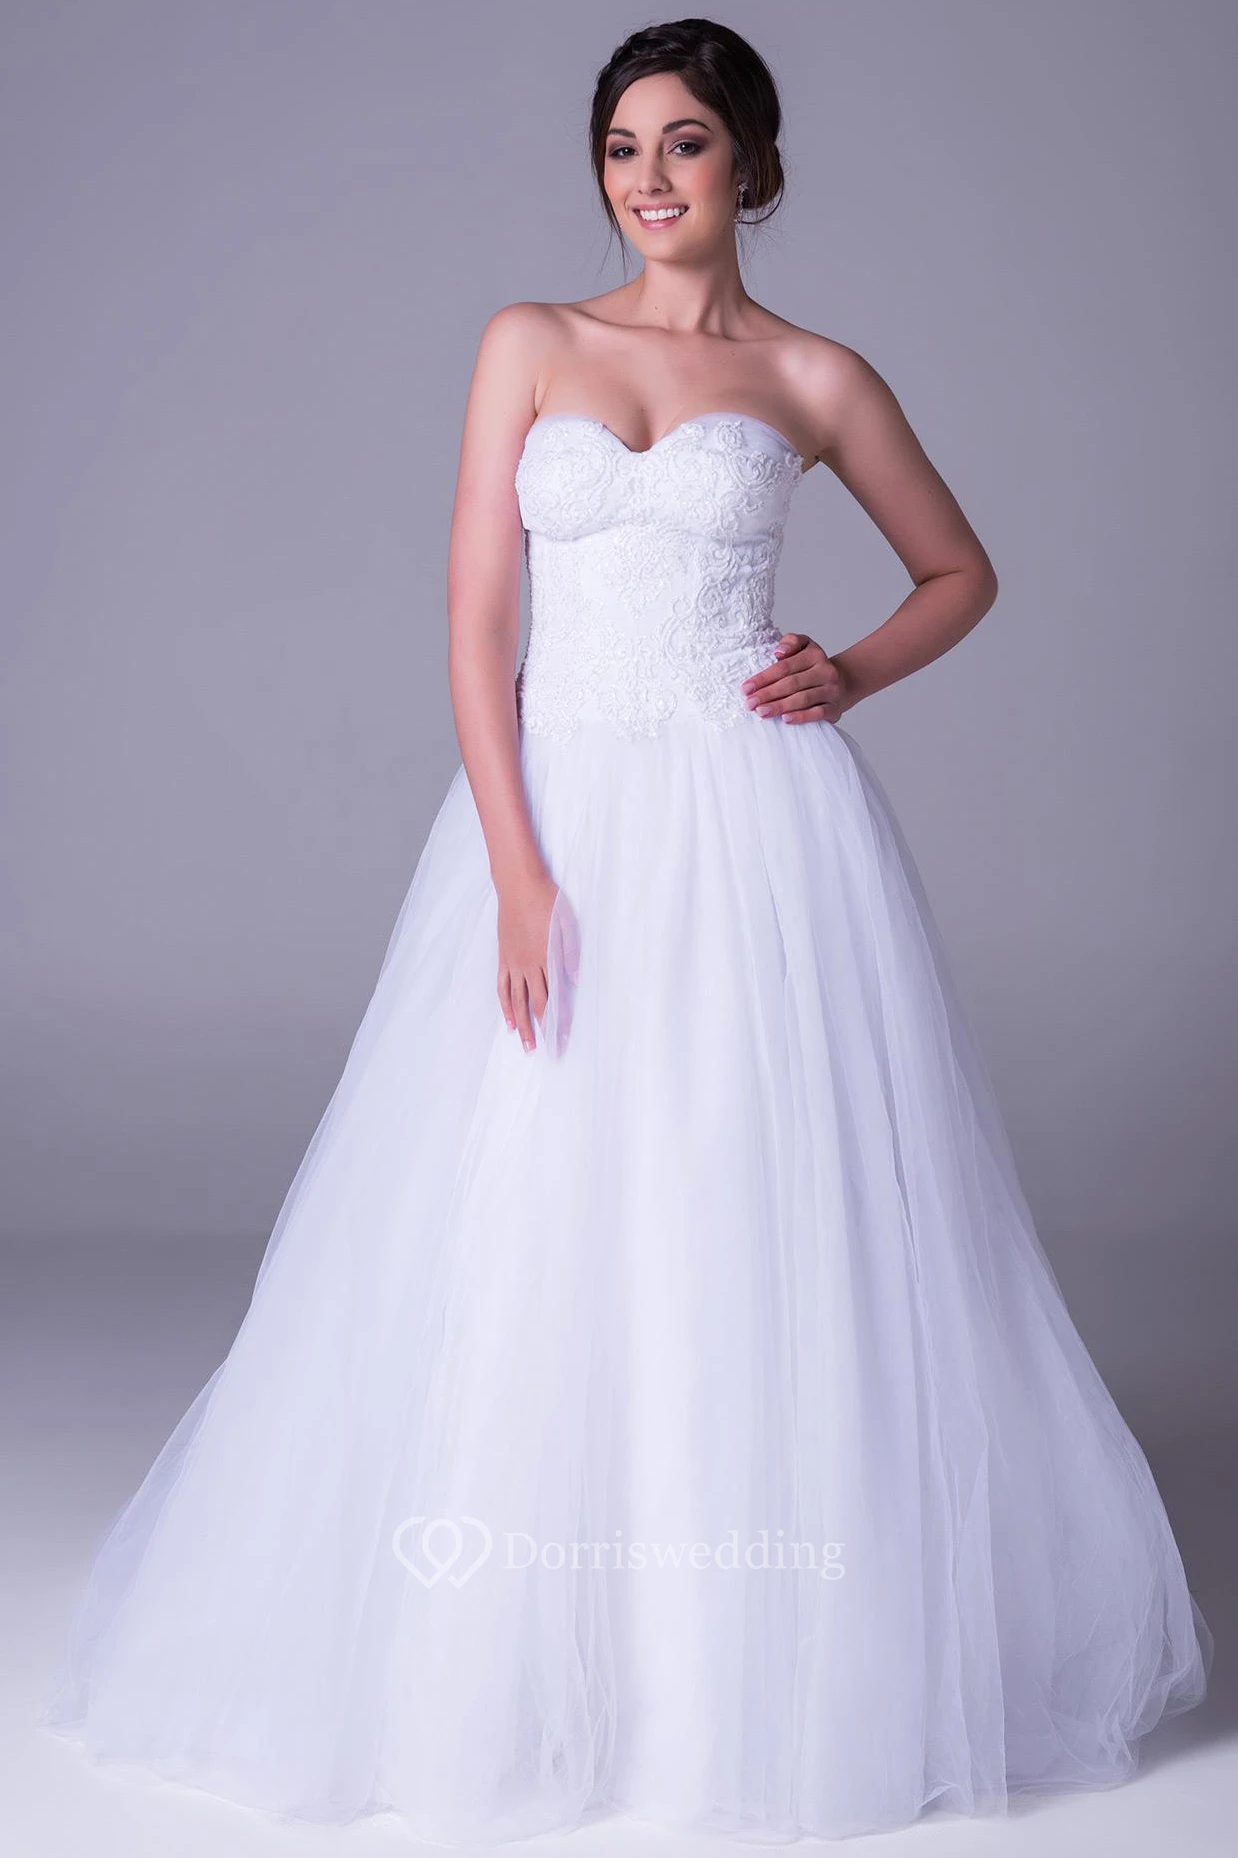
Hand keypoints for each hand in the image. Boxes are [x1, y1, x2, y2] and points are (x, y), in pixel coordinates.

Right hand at [496, 869, 559, 1051]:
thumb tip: (576, 980)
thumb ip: (571, 953)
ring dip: (522, 1024)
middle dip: (542, 1029)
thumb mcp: (567, 923)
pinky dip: (505, 1006)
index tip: (563, 1037)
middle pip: (534, 1004)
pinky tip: (508, 1021)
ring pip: (516, 1000)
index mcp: (546, 957)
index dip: (558, 1018)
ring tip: (526, 1045)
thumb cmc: (547, 900)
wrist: (518, 884)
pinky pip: (502, 987)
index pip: (553, 996)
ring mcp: (513, 962)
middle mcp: (527, 965)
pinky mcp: (503, 957)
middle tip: (547, 1050)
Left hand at [741, 633, 852, 722]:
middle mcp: (825, 671)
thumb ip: (790, 642)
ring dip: (780, 706)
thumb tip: (778, 652)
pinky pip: (818, 713)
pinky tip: (785, 720)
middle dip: (768, 694)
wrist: (844, 681)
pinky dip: (801, 717)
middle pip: (792, 684)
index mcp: (814, 655)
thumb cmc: (813, 666)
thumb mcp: (804, 647)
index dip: (764, 678)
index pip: (785, 667)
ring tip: (762, 712)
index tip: (746, 688)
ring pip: (803, 699)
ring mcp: (831, 690)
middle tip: (750, 704)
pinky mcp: (835, 708)